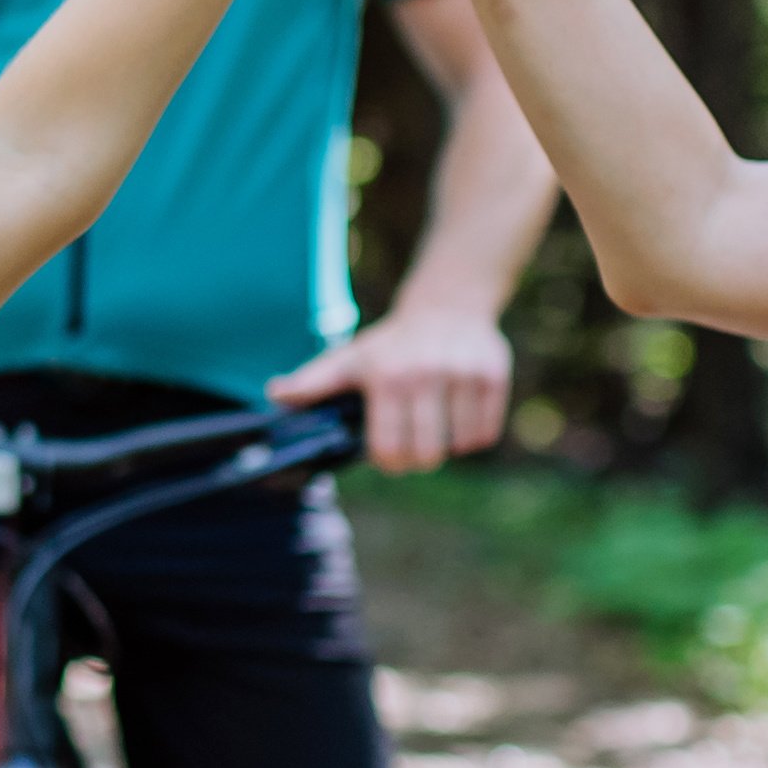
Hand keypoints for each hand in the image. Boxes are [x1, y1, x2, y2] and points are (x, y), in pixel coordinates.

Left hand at [273, 304, 514, 473]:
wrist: (446, 305)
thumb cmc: (390, 344)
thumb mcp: (348, 359)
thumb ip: (313, 382)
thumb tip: (274, 395)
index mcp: (387, 376)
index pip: (390, 450)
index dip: (389, 462)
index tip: (390, 455)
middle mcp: (427, 374)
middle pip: (426, 455)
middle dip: (418, 458)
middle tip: (415, 442)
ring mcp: (464, 375)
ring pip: (459, 446)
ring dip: (448, 444)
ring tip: (438, 420)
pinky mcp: (493, 376)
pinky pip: (485, 435)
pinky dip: (473, 435)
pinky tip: (460, 414)